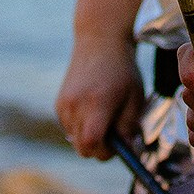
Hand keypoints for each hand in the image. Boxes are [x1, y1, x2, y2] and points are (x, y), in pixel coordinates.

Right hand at [56, 33, 144, 159]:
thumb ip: (129, 126)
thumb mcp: (135, 97)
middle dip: (98, 148)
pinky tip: (92, 109)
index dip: (105, 152)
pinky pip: (69, 128)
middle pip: (81, 148)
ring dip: (88, 137)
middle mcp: (76, 105)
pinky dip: (80, 127)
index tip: (118, 146)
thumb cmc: (122, 69)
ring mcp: (64, 104)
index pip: (91, 144)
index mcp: (97, 103)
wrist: (100, 41)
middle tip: (113, 135)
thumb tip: (125, 149)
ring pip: (74, 140)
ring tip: (103, 116)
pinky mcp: (59, 103)